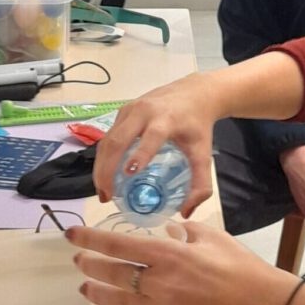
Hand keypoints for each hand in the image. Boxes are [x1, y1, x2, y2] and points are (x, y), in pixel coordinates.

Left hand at [68, 220, 295, 304]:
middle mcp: (159, 282)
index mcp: (169, 254)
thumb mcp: (212, 236)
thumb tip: (168, 232)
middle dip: (91, 265)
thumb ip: (185, 232)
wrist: (258, 304)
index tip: (73, 235)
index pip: (120, 245)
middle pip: (114, 273)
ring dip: (97, 292)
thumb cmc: (238, 264)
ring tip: (84, 286)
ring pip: (118, 301)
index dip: (92, 240)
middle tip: (78, 260)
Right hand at [94, 73, 222, 216]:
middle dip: (108, 169)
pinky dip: (103, 156)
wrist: (195, 92)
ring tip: (103, 191)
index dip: (140, 154)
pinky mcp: (123, 110)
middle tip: (106, 196)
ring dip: (101, 166)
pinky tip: (105, 174)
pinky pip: (108, 135)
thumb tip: (186, 212)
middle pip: (118, 140)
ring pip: (108, 139)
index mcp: (167, 120)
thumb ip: (201, 184)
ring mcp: (131, 109)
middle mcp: (145, 112)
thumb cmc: (197, 125)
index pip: (152, 136)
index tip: (129, 174)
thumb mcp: (203, 153)